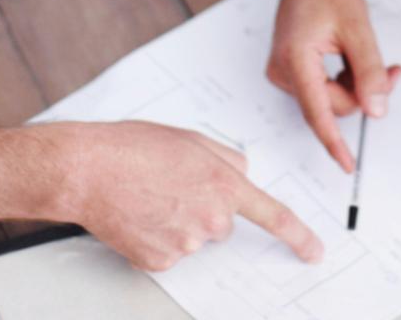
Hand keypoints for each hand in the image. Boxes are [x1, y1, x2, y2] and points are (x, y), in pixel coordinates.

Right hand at [64, 121, 323, 271]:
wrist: (86, 170)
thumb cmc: (131, 148)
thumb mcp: (190, 139)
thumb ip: (226, 158)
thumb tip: (241, 174)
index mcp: (224, 183)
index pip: (273, 216)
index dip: (298, 236)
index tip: (313, 251)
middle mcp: (211, 218)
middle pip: (221, 223)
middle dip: (202, 207)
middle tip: (169, 186)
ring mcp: (185, 243)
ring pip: (192, 237)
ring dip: (175, 222)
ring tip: (145, 196)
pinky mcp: (159, 261)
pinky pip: (167, 252)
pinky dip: (154, 238)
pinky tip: (136, 216)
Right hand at [267, 0, 400, 171]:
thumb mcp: (359, 30)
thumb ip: (369, 73)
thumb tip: (377, 111)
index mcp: (295, 59)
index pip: (318, 112)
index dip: (335, 142)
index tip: (348, 165)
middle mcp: (282, 70)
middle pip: (332, 105)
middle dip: (364, 93)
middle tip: (393, 71)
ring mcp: (284, 71)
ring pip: (330, 98)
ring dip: (356, 85)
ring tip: (371, 56)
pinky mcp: (290, 70)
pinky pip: (323, 89)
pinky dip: (345, 80)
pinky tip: (353, 58)